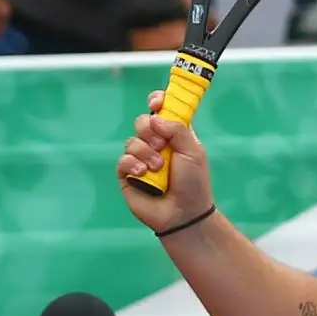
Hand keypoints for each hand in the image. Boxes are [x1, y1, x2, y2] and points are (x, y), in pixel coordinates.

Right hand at [117, 88, 214, 232]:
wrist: (183, 213)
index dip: (157, 102)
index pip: (162, 111)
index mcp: (174, 136)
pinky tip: (143, 174)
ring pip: (132, 141)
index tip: (156, 102)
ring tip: (158, 167)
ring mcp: (141, 159)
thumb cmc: (193, 183)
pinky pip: (123, 160)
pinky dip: (133, 164)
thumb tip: (156, 117)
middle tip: (160, 143)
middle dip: (148, 129)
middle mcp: (156, 145)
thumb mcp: (193, 151)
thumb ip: (177, 129)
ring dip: (145, 152)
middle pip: (142, 122)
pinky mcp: (128, 175)